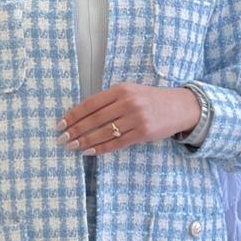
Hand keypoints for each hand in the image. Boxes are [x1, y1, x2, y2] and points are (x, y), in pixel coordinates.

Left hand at [55, 83, 201, 155]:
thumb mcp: (130, 92)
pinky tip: (90, 151)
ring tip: (72, 147)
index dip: (74, 114)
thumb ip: (109, 100)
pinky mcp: (143, 133)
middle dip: (76, 130)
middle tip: (62, 138)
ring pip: (104, 132)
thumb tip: (82, 115)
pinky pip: (117, 143)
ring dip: (85, 141)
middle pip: (94, 119)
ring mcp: (136, 118)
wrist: (180, 106)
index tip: (61, 123)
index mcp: (121, 89)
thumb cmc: (150, 99)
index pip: (91, 103)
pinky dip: (101, 148)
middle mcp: (128, 102)